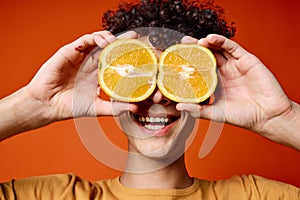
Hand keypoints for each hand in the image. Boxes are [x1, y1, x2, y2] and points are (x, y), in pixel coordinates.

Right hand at [25, 31, 136, 121]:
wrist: (48, 105)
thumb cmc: (70, 106)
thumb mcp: (97, 107)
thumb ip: (115, 108)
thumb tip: (135, 107)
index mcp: (98, 75)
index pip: (116, 62)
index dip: (127, 56)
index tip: (141, 53)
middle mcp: (91, 64)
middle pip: (110, 48)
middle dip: (123, 42)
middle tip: (135, 37)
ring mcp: (81, 57)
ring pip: (98, 41)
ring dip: (109, 38)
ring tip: (118, 42)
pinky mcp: (70, 52)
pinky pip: (84, 41)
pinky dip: (94, 38)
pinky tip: (103, 42)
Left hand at [178, 34, 292, 133]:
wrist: (267, 116)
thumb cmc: (242, 116)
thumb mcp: (216, 113)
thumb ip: (198, 110)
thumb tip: (178, 107)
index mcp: (216, 82)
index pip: (200, 67)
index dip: (190, 62)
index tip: (177, 58)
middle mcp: (225, 71)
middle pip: (208, 55)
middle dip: (195, 49)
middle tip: (183, 43)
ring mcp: (235, 65)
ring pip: (218, 49)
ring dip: (206, 43)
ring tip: (195, 41)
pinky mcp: (247, 60)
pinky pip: (232, 47)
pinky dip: (221, 41)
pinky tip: (210, 39)